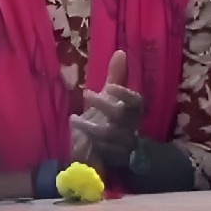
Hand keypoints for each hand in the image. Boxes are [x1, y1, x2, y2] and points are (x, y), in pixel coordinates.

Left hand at [70, 51, 144, 167]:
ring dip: (90, 125)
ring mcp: (122, 144)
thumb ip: (116, 76)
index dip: (124, 93)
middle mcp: (130, 126)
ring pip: (109, 134)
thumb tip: (120, 51)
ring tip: (74, 118)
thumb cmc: (108, 119)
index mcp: (132, 111)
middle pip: (121, 115)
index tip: (109, 87)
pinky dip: (88, 142)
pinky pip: (101, 151)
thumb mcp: (110, 97)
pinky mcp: (112, 159)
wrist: (106, 151)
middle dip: (103, 104)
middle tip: (87, 94)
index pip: (136, 101)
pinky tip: (78, 135)